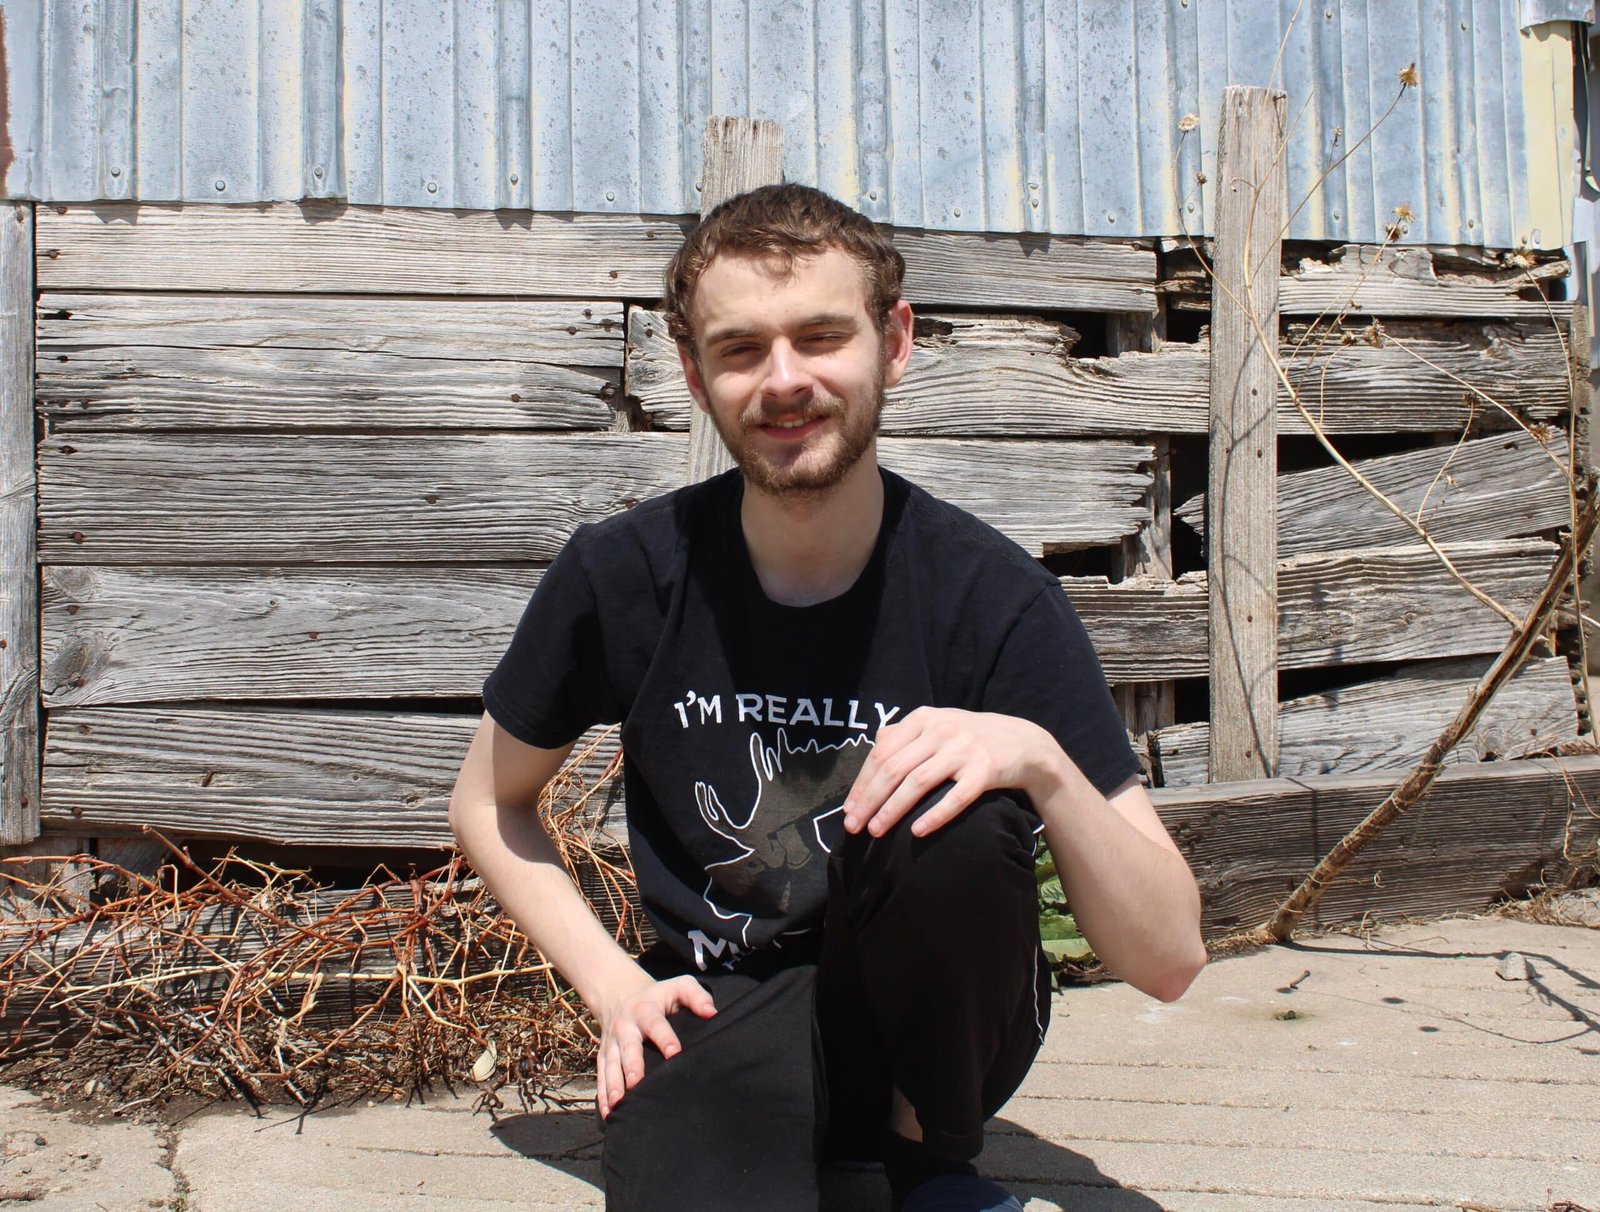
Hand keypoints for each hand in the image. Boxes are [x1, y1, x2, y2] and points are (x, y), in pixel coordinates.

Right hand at [595, 971, 716, 1118]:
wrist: (621, 995)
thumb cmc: (660, 996)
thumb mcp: (679, 987)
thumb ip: (697, 997)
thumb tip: (712, 1013)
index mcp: (646, 1010)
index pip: (656, 1025)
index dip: (665, 1039)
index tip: (675, 1053)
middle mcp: (626, 1027)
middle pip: (628, 1047)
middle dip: (631, 1065)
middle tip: (636, 1083)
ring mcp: (612, 1042)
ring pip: (610, 1064)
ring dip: (613, 1084)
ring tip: (618, 1104)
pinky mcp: (604, 1055)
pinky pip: (601, 1075)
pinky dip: (603, 1094)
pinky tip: (608, 1111)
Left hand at [841, 707, 1057, 838]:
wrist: (1023, 742)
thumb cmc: (972, 737)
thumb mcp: (939, 724)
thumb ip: (907, 732)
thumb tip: (876, 743)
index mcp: (923, 718)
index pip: (882, 752)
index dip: (862, 782)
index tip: (849, 808)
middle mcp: (941, 730)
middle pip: (894, 768)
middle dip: (869, 799)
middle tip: (853, 826)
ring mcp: (963, 749)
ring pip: (918, 782)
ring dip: (892, 809)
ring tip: (876, 831)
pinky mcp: (985, 769)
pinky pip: (955, 797)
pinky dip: (935, 815)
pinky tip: (917, 832)